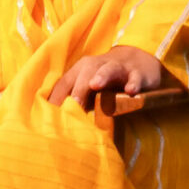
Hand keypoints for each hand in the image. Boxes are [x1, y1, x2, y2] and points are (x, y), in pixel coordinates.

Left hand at [47, 45, 165, 108]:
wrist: (138, 62)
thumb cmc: (105, 83)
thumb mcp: (87, 90)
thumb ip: (73, 104)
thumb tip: (53, 126)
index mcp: (80, 70)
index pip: (65, 83)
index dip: (56, 98)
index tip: (50, 117)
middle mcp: (97, 66)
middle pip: (85, 73)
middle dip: (78, 88)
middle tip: (74, 105)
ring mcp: (118, 68)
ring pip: (109, 69)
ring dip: (101, 76)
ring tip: (95, 85)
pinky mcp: (137, 74)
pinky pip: (135, 78)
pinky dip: (133, 83)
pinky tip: (131, 90)